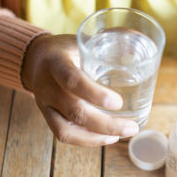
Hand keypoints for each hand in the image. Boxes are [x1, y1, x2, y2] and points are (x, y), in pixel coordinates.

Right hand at [22, 34, 138, 146]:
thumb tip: (140, 36)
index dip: (95, 94)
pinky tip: (108, 138)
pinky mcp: (47, 117)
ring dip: (98, 137)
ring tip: (123, 134)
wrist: (37, 60)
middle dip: (106, 124)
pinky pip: (64, 135)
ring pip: (68, 130)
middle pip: (75, 111)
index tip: (118, 103)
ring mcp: (45, 104)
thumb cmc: (67, 50)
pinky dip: (88, 140)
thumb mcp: (83, 40)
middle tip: (132, 127)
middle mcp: (47, 86)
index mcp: (56, 63)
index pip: (72, 80)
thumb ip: (109, 39)